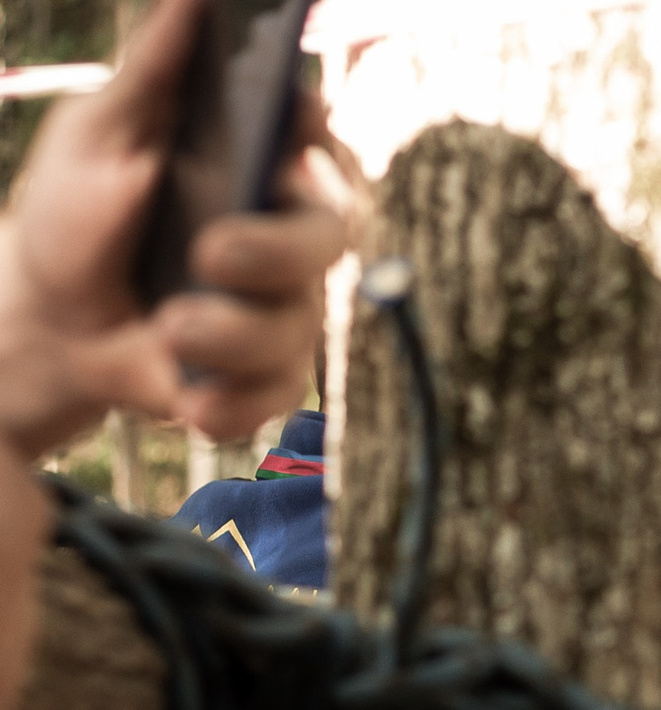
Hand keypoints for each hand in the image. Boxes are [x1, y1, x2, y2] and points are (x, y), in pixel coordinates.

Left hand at [0, 0, 351, 460]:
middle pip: (326, 239)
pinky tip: (189, 401)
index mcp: (258, 164)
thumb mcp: (101, 132)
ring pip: (297, 326)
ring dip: (230, 333)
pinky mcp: (266, 375)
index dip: (310, 134)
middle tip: (209, 253)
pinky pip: (277, 394)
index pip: (312, 138)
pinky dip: (232, 402)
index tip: (287, 129)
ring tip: (167, 331)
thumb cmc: (77, 214)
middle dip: (273, 252)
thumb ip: (155, 71)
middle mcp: (286, 235)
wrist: (49, 320)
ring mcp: (282, 310)